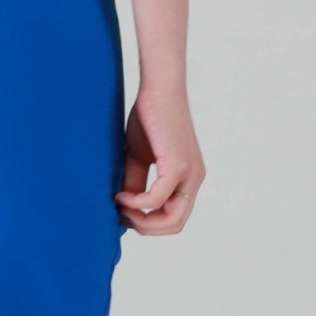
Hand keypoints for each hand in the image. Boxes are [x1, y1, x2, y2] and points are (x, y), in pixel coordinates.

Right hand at [115, 85, 203, 235]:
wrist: (158, 87)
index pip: (175, 217)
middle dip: (145, 227)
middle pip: (175, 225)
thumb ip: (137, 183)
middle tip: (121, 214)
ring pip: (171, 220)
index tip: (124, 211)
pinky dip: (136, 203)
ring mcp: (190, 173)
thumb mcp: (140, 157)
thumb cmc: (149, 117)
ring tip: (120, 206)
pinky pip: (156, 200)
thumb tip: (124, 208)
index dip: (148, 222)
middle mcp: (195, 179)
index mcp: (189, 177)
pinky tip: (121, 194)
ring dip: (141, 220)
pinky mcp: (177, 165)